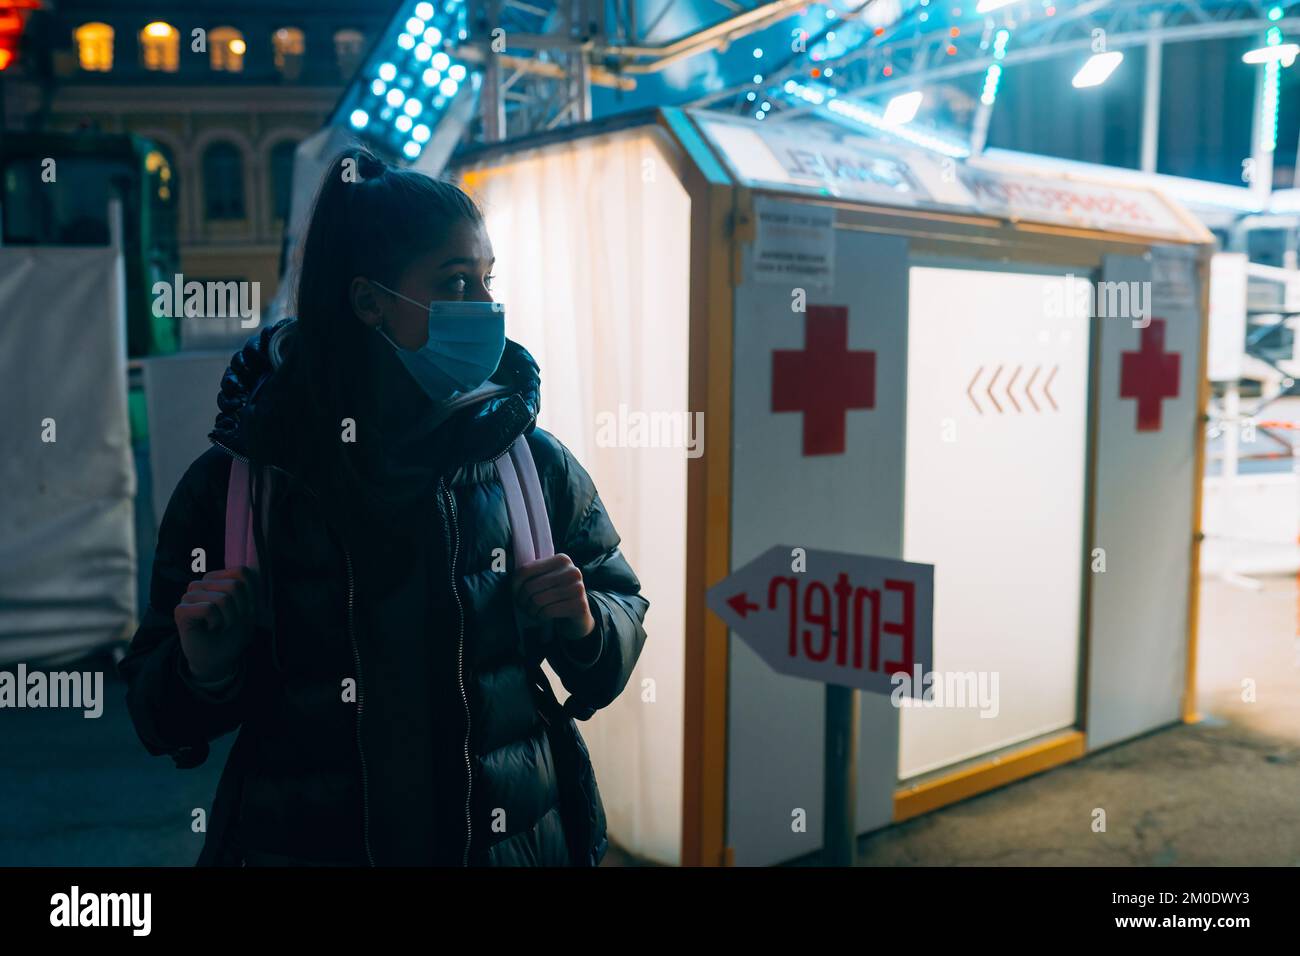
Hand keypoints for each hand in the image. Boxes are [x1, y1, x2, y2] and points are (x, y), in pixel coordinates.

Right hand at [174, 567, 257, 681]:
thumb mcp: (250, 610)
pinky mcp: (181, 610)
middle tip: (232, 623)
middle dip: (241, 610)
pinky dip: (217, 622)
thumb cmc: (233, 635)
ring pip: (223, 598)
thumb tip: (257, 563)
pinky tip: (212, 628)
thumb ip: (250, 587)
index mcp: (218, 579)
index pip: (242, 572)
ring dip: (230, 618)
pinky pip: (209, 608)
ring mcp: (189, 596)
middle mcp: (202, 583)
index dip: (251, 595)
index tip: (246, 611)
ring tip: (222, 626)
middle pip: (235, 586)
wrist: (218, 661)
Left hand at [512, 553, 595, 639]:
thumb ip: (532, 571)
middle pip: (530, 586)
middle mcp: (572, 571)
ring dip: (531, 610)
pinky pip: (547, 611)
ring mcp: (578, 588)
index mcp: (562, 559)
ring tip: (533, 612)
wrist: (579, 615)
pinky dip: (541, 617)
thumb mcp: (547, 578)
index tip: (516, 594)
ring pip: (538, 600)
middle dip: (522, 600)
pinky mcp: (579, 605)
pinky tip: (543, 616)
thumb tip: (507, 565)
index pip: (526, 569)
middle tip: (524, 606)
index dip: (515, 585)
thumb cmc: (557, 594)